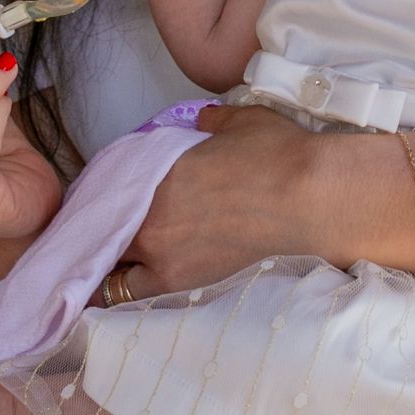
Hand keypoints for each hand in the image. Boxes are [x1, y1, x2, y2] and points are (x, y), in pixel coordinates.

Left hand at [123, 105, 314, 297]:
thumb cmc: (278, 154)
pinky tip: (130, 285)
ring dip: (115, 260)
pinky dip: (126, 289)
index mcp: (157, 173)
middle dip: (107, 226)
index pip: (110, 187)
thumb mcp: (239, 122)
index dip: (109, 193)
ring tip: (122, 260)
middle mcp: (150, 215)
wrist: (310, 198)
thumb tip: (203, 121)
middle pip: (103, 227)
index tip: (116, 196)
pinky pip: (132, 293)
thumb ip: (210, 122)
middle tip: (117, 227)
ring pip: (111, 264)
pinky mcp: (182, 282)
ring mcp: (162, 253)